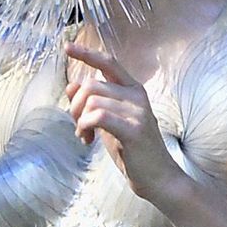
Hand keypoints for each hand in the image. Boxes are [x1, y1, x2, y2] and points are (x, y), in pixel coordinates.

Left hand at [63, 39, 184, 202]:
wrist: (158, 178)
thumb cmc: (134, 152)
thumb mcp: (109, 123)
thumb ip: (93, 103)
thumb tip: (71, 86)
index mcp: (134, 90)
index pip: (109, 63)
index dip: (87, 54)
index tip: (67, 47)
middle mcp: (137, 96)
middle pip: (91, 85)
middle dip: (75, 105)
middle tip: (78, 126)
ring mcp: (137, 111)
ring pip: (91, 101)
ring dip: (79, 119)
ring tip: (84, 136)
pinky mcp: (133, 129)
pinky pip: (97, 116)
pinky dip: (85, 126)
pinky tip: (87, 140)